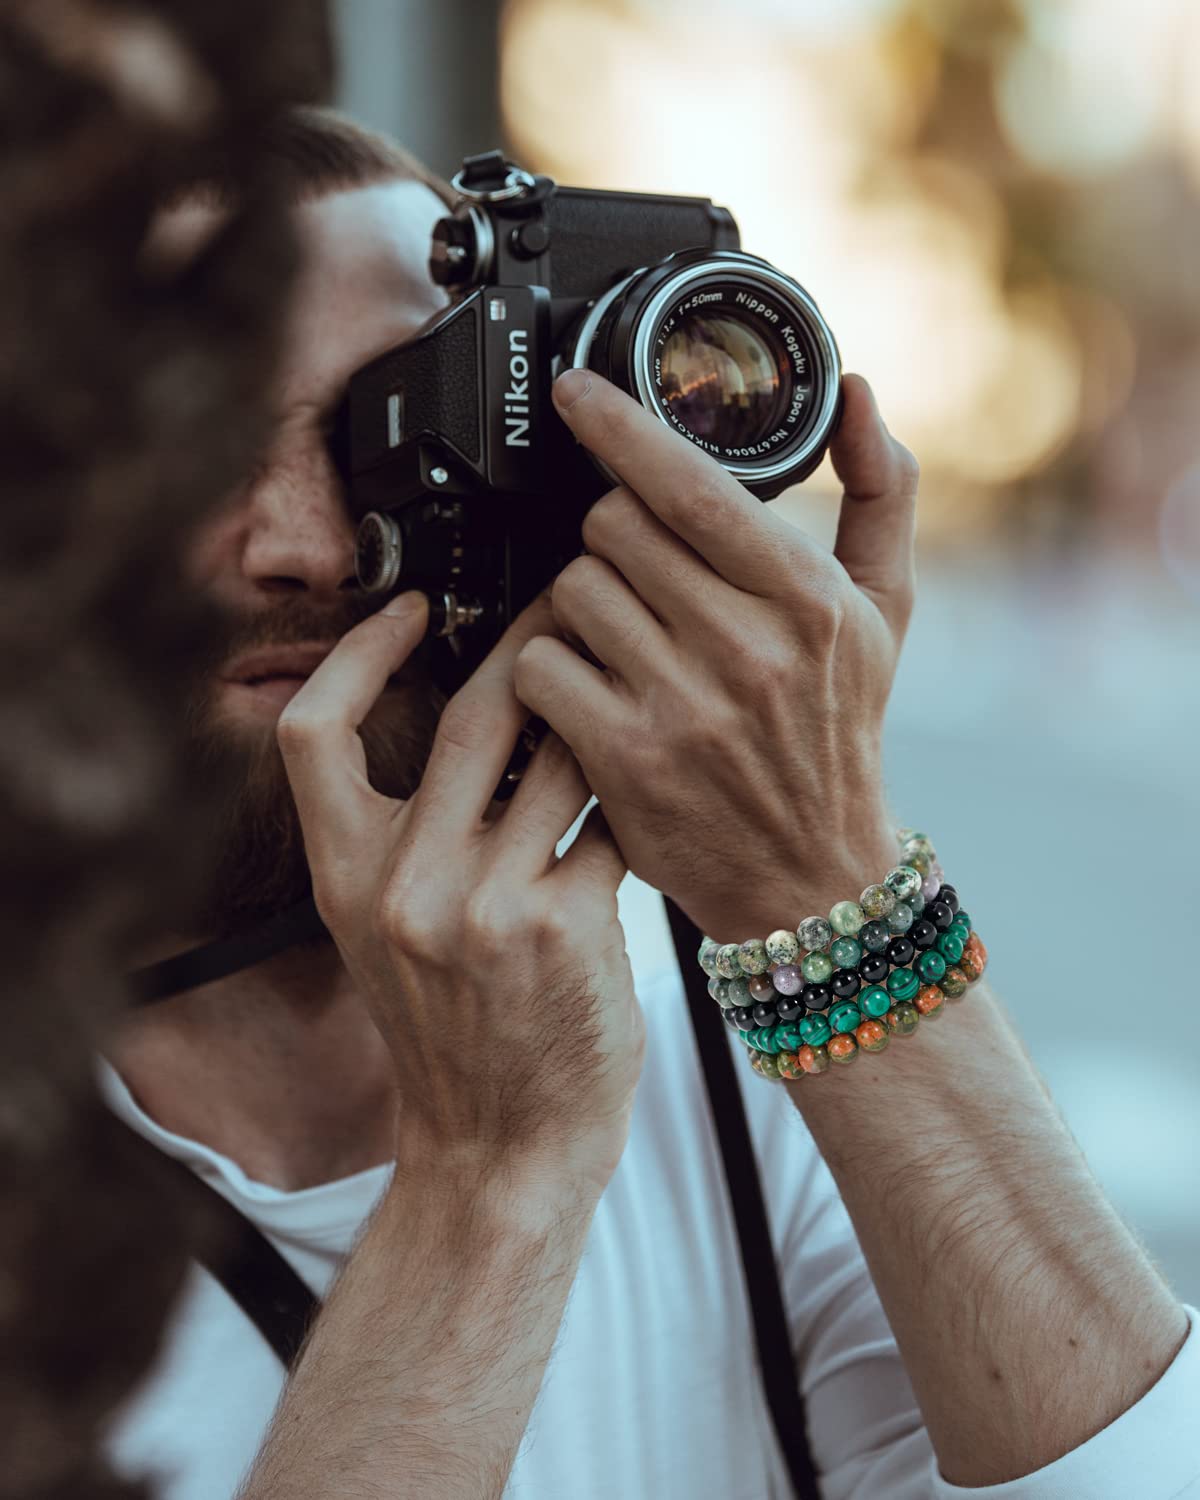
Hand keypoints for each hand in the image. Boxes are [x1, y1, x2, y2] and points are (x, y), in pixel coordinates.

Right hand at [277, 594, 642, 1196]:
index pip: (313, 733)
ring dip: (601, 712)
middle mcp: (404, 885)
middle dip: (530, 643)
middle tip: (567, 604)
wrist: (500, 1151)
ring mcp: (482, 905)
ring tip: (627, 683)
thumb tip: (477, 718)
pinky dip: (633, 796)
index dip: (357, 655)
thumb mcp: (389, 935)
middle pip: (469, 714)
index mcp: (345, 878)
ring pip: (558, 755)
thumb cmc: (455, 1038)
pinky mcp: (562, 927)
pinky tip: (655, 792)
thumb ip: (408, 836)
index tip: (409, 610)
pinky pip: (609, 820)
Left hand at [513, 372, 918, 941]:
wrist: (812, 876)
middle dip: (613, 537)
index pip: (690, 487)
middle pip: (612, 528)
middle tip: (638, 574)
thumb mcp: (887, 612)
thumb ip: (881, 493)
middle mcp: (748, 649)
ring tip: (624, 638)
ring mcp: (683, 706)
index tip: (573, 392)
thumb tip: (859, 394)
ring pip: (572, 591)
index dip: (619, 427)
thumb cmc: (839, 731)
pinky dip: (551, 668)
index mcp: (809, 598)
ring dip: (583, 602)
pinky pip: (542, 665)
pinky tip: (590, 686)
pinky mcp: (625, 759)